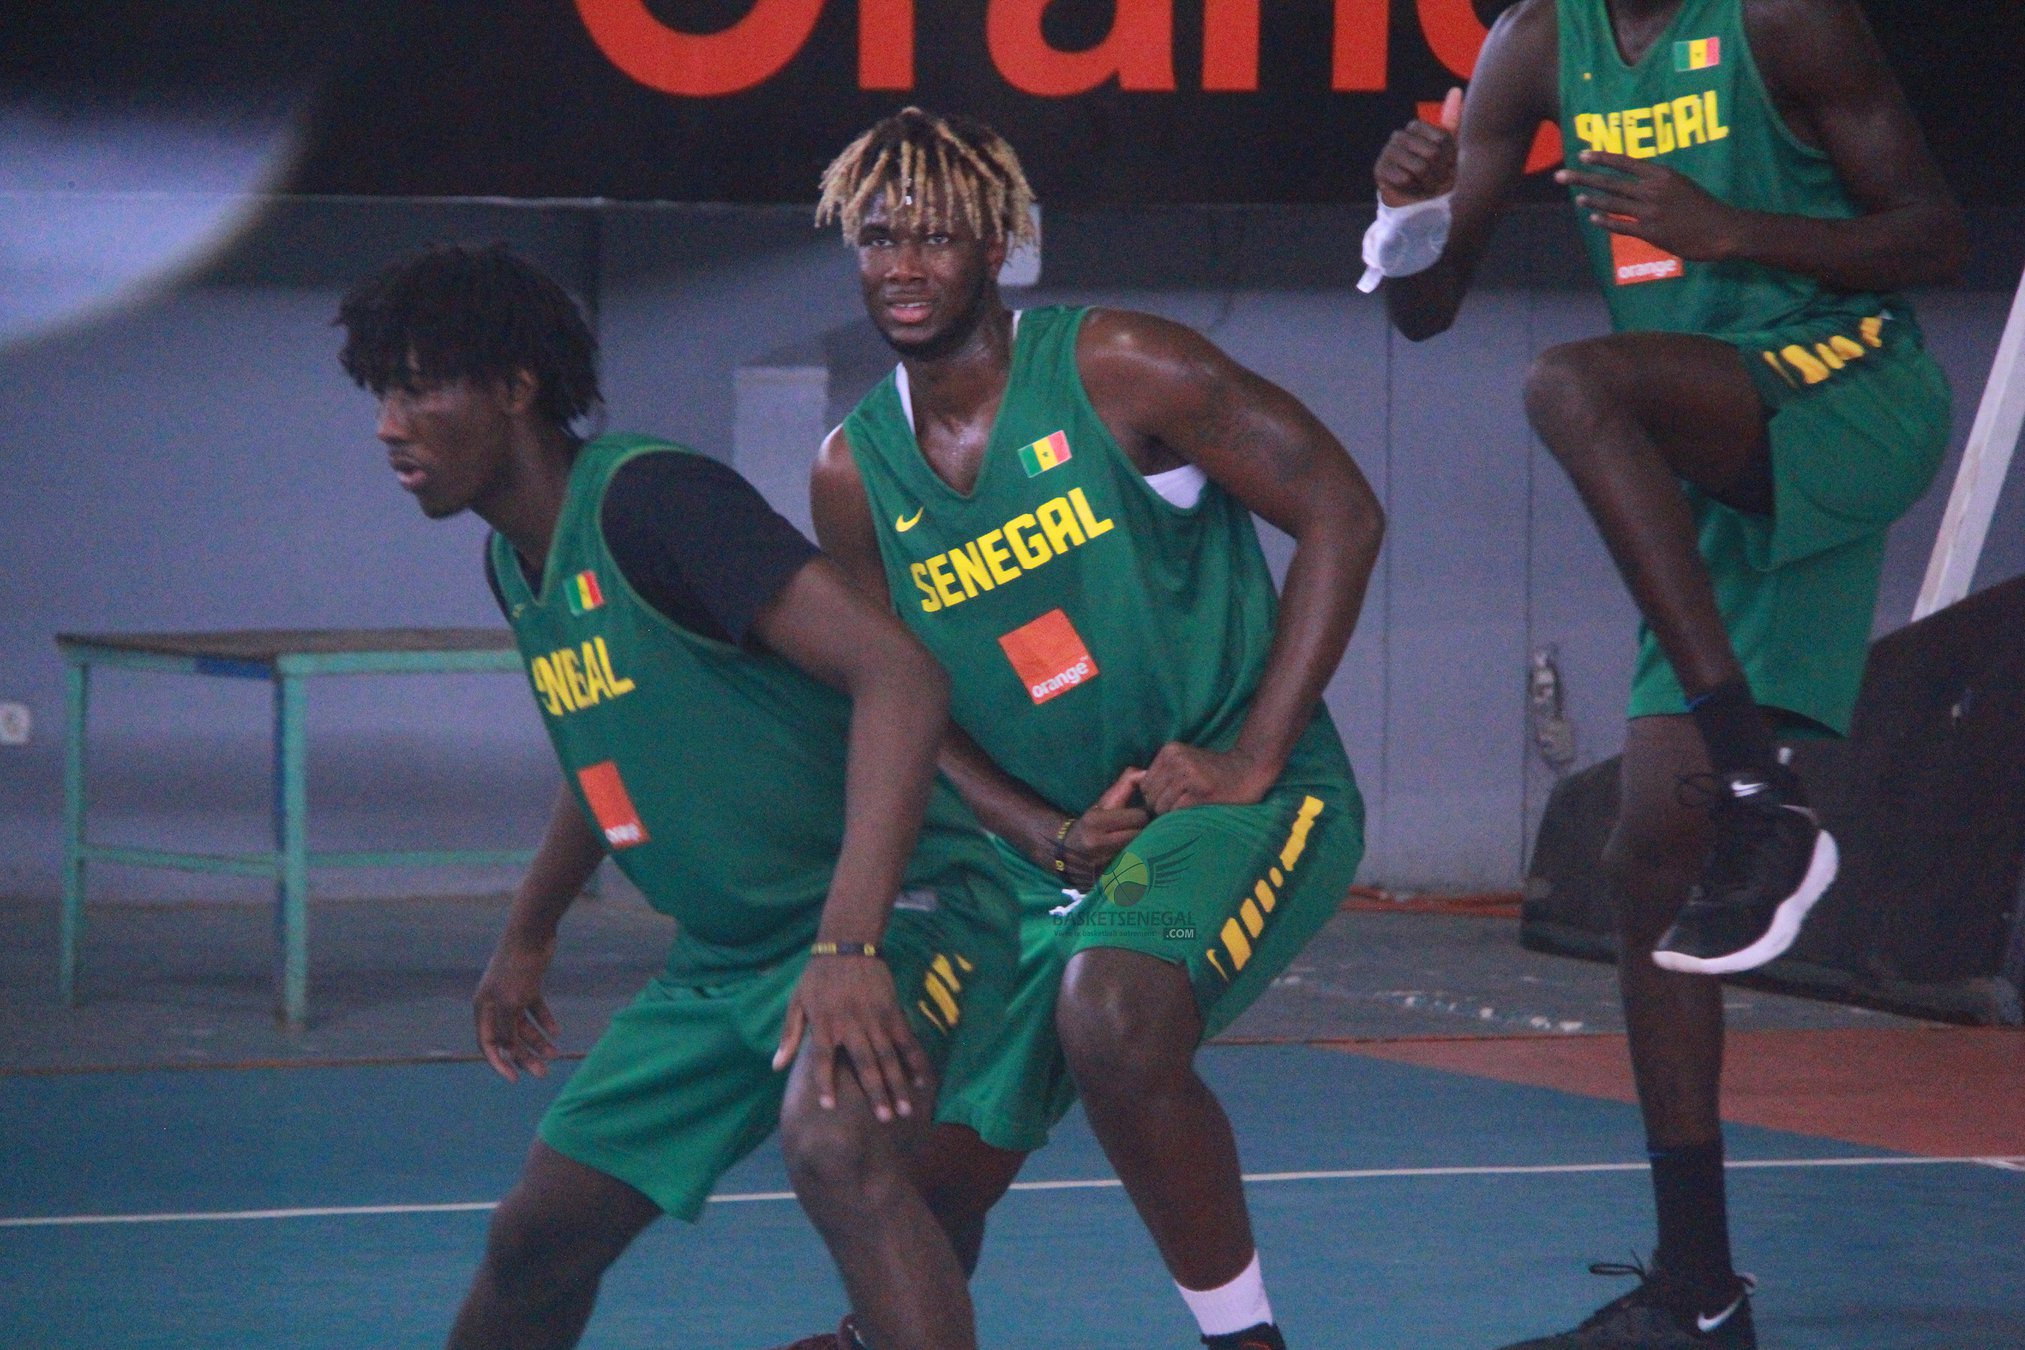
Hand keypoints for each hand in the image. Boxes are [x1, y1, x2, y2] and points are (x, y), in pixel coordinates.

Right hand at [474, 927, 560, 1081]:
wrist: (532, 934)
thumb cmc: (517, 968)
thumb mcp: (511, 1003)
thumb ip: (506, 1029)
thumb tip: (506, 1053)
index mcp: (483, 1008)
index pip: (488, 1044)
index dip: (500, 1063)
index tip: (515, 1079)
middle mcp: (495, 1003)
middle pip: (509, 1038)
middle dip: (525, 1056)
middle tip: (544, 1072)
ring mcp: (512, 995)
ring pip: (524, 1026)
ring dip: (538, 1041)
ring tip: (556, 1054)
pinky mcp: (529, 986)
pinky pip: (536, 1010)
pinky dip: (545, 1021)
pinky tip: (556, 1032)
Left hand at [772, 954, 929, 1124]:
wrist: (848, 944)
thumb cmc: (818, 977)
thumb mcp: (797, 1002)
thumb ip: (789, 1035)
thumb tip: (776, 1067)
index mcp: (825, 1023)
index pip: (823, 1058)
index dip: (825, 1083)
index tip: (829, 1107)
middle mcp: (851, 1024)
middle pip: (865, 1063)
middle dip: (877, 1092)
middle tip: (886, 1118)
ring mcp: (875, 1018)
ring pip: (889, 1056)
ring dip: (899, 1083)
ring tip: (906, 1109)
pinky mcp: (893, 1011)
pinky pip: (906, 1040)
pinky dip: (915, 1060)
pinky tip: (922, 1080)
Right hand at [1048, 767, 1148, 889]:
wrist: (1062, 853)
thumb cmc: (1091, 824)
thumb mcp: (1104, 802)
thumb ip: (1125, 785)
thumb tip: (1146, 772)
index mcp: (1096, 823)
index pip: (1139, 819)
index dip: (1143, 817)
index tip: (1140, 819)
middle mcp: (1096, 846)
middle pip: (1141, 838)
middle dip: (1147, 834)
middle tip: (1147, 833)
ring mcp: (1100, 868)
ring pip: (1140, 858)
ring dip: (1145, 852)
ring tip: (1145, 848)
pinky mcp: (1104, 884)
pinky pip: (1133, 876)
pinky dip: (1138, 870)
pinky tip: (1138, 866)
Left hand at [1141, 742, 1273, 814]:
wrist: (1249, 770)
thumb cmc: (1214, 772)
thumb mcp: (1185, 761)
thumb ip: (1164, 773)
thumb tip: (1140, 795)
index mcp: (1169, 751)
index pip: (1144, 784)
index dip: (1153, 798)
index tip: (1169, 803)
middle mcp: (1176, 760)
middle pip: (1150, 796)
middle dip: (1160, 808)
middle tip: (1178, 811)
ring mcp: (1188, 775)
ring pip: (1161, 806)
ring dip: (1171, 815)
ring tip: (1187, 811)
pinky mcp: (1200, 792)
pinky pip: (1176, 812)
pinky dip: (1182, 817)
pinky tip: (1195, 812)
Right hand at [1375, 87, 1462, 206]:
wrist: (1412, 201)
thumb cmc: (1433, 172)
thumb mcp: (1446, 148)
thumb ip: (1452, 121)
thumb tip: (1456, 89)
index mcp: (1415, 127)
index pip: (1443, 140)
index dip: (1450, 159)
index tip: (1446, 166)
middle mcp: (1399, 135)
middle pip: (1432, 154)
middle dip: (1439, 173)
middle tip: (1435, 180)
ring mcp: (1387, 152)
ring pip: (1420, 168)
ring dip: (1428, 183)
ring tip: (1425, 185)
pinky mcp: (1379, 169)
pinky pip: (1405, 180)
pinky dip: (1412, 189)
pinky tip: (1410, 189)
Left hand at [1554, 151, 1744, 261]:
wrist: (1723, 229)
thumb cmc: (1702, 207)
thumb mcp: (1681, 185)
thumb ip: (1657, 183)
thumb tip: (1636, 182)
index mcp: (1662, 174)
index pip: (1625, 162)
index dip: (1602, 158)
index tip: (1583, 154)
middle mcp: (1653, 190)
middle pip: (1611, 182)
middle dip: (1583, 178)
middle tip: (1560, 176)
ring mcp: (1651, 212)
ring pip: (1613, 204)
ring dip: (1591, 200)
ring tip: (1576, 197)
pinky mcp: (1651, 233)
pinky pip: (1622, 226)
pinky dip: (1606, 222)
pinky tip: (1592, 219)